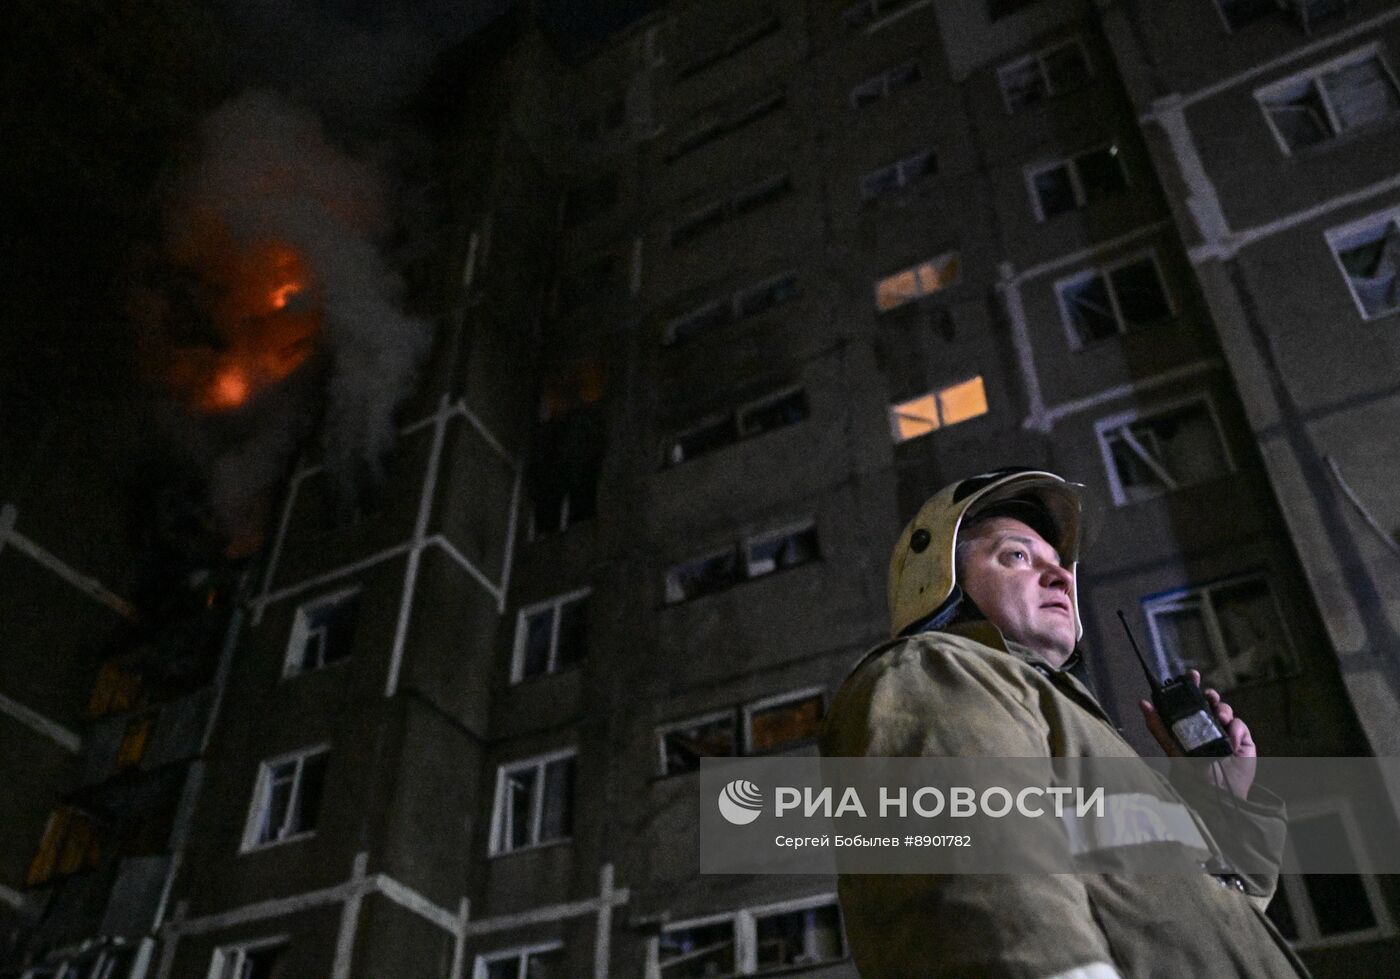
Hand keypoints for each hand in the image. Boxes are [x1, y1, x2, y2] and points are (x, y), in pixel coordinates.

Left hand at [1139, 670, 1256, 800]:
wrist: (1215, 792)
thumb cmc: (1191, 772)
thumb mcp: (1172, 747)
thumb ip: (1158, 726)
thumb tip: (1142, 702)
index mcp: (1191, 725)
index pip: (1191, 701)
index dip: (1192, 686)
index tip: (1191, 675)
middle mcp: (1208, 726)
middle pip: (1211, 701)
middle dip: (1211, 694)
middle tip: (1208, 695)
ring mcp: (1226, 732)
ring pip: (1226, 710)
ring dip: (1223, 709)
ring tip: (1220, 719)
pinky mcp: (1243, 741)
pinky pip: (1240, 725)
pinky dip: (1236, 729)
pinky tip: (1231, 740)